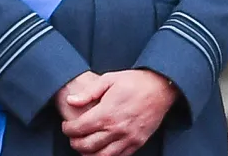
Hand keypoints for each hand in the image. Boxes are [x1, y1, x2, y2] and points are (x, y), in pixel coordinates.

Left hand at [61, 70, 177, 155]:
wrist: (161, 87)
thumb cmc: (134, 81)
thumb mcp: (109, 79)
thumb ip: (88, 93)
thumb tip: (71, 100)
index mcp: (107, 113)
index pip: (79, 128)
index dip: (68, 129)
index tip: (66, 126)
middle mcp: (117, 129)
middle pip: (87, 146)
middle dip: (75, 143)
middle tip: (72, 137)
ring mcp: (128, 138)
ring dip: (88, 154)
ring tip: (84, 147)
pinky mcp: (138, 143)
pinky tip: (101, 150)